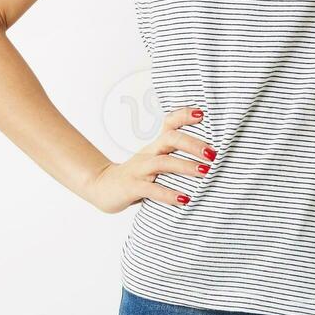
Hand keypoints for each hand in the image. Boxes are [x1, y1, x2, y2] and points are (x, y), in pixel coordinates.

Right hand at [81, 106, 215, 213]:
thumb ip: (175, 158)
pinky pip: (152, 190)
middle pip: (170, 139)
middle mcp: (148, 154)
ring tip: (205, 172)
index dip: (184, 116)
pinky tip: (185, 200)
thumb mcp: (154, 162)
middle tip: (213, 154)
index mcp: (155, 146)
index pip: (169, 123)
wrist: (102, 187)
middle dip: (193, 144)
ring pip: (163, 162)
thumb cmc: (136, 175)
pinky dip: (169, 194)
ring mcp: (139, 170)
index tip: (202, 114)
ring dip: (186, 166)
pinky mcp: (132, 187)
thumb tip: (209, 159)